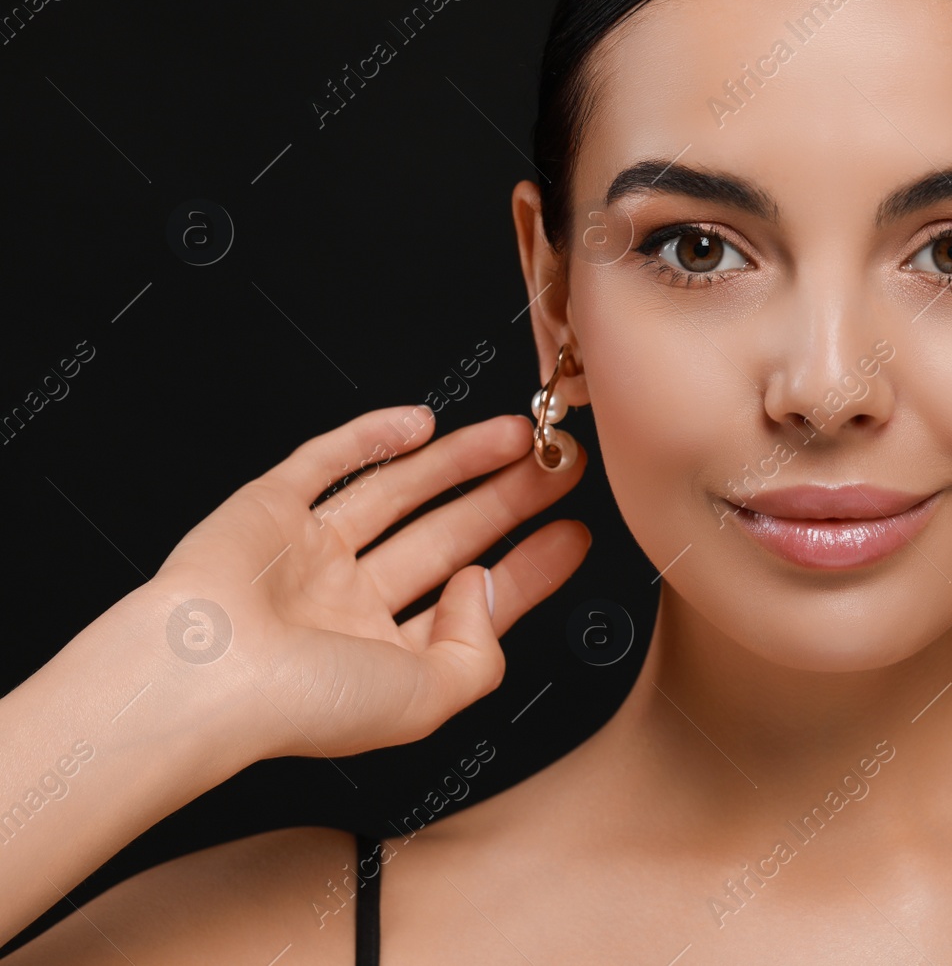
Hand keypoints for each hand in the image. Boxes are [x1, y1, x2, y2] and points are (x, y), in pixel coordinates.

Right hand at [121, 404, 589, 762]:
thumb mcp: (430, 698)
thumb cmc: (304, 703)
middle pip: (446, 540)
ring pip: (398, 494)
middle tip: (563, 465)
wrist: (202, 674)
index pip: (474, 604)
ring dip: (460, 462)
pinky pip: (326, 462)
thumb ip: (480, 651)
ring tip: (520, 436)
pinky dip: (372, 438)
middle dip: (507, 502)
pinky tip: (423, 423)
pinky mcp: (268, 510)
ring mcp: (307, 555)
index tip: (575, 532)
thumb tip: (482, 585)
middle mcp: (346, 606)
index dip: (528, 568)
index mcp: (381, 658)